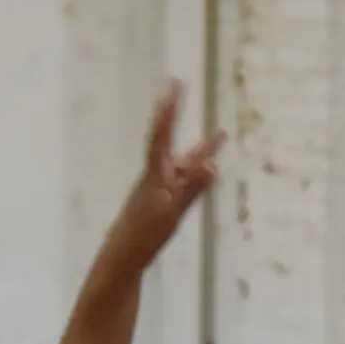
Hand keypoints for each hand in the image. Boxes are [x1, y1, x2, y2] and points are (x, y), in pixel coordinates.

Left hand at [110, 85, 223, 269]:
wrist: (123, 257)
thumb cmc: (144, 236)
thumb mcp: (172, 212)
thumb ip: (192, 189)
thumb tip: (212, 165)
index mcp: (156, 175)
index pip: (162, 135)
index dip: (168, 111)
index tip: (173, 86)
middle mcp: (157, 177)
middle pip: (176, 144)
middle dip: (181, 119)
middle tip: (182, 91)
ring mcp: (160, 189)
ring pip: (186, 165)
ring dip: (202, 150)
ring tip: (221, 136)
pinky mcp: (163, 202)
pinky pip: (185, 182)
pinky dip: (198, 174)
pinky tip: (208, 171)